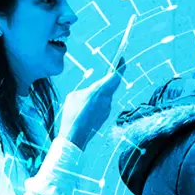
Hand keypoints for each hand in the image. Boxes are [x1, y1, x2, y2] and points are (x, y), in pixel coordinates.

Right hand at [57, 35, 127, 149]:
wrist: (74, 136)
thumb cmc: (72, 114)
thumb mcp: (74, 96)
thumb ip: (86, 90)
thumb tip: (91, 93)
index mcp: (100, 91)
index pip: (115, 76)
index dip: (120, 66)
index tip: (122, 58)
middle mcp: (107, 100)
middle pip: (113, 85)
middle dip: (111, 77)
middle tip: (110, 69)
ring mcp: (107, 109)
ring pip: (107, 96)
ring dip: (102, 92)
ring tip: (90, 92)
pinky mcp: (104, 117)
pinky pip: (103, 105)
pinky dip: (98, 102)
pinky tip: (88, 105)